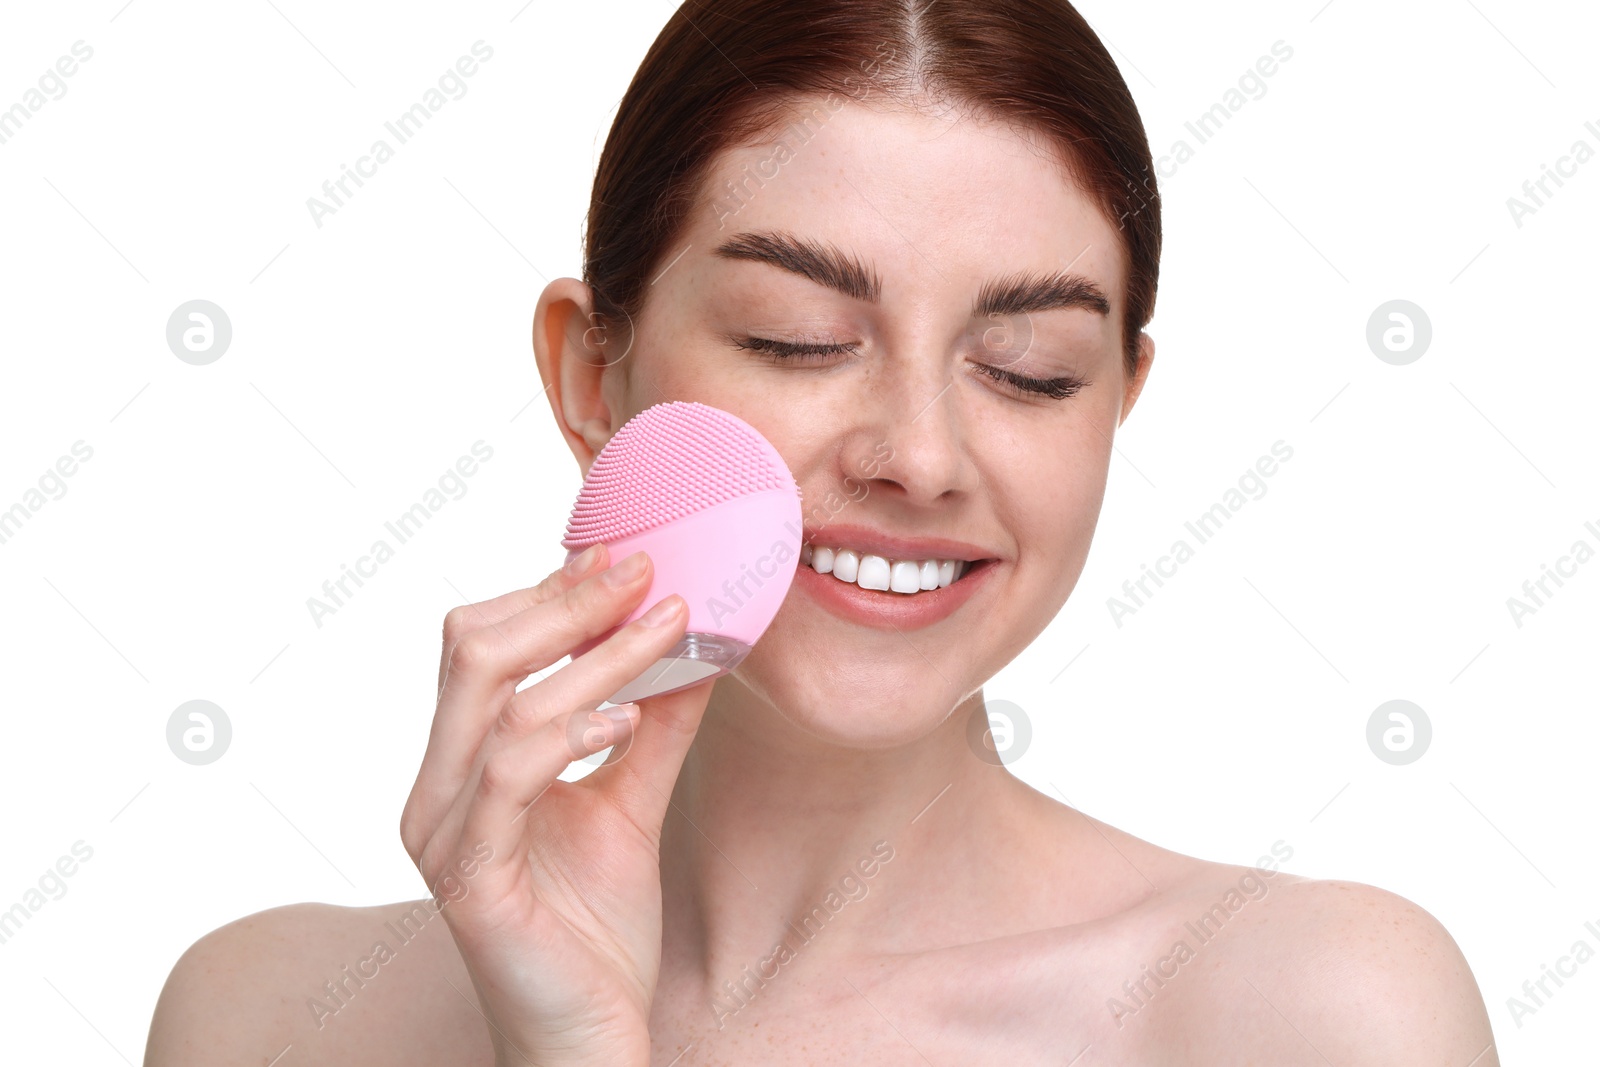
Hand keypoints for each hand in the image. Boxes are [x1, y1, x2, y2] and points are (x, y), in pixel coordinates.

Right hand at [400, 544, 713, 1066]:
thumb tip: (700, 642)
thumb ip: (656, 727)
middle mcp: (440, 788)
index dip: (552, 590)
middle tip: (644, 568)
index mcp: (466, 763)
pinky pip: (509, 778)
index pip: (487, 645)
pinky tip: (624, 717)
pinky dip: (567, 731)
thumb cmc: (597, 930)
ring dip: (589, 654)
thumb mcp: (634, 803)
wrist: (591, 1040)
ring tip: (664, 627)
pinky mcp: (471, 879)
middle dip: (563, 599)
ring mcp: (447, 832)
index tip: (628, 551)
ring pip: (497, 700)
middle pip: (473, 650)